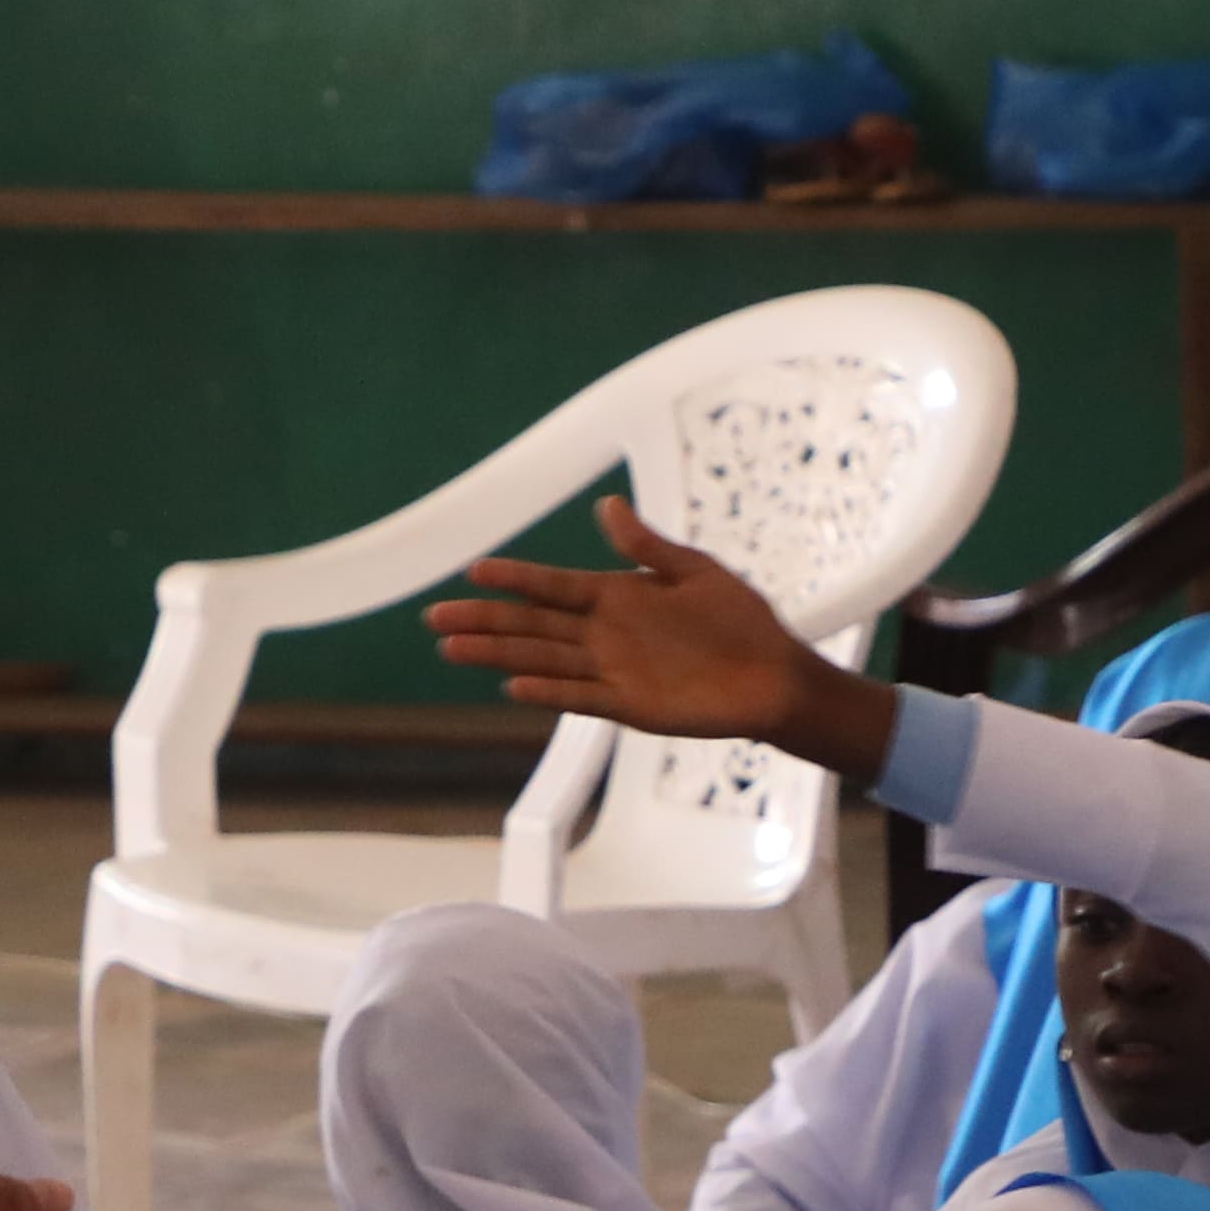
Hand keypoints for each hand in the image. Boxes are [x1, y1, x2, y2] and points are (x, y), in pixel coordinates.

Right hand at [427, 501, 890, 772]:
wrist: (776, 674)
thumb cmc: (741, 620)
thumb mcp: (694, 570)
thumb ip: (645, 545)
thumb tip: (607, 505)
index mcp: (618, 596)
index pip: (552, 585)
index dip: (514, 578)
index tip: (473, 570)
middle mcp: (605, 635)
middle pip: (532, 626)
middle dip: (483, 621)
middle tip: (433, 618)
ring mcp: (613, 671)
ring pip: (542, 660)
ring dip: (498, 656)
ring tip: (451, 650)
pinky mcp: (630, 706)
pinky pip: (580, 697)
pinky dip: (548, 691)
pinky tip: (513, 686)